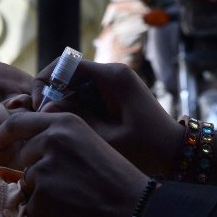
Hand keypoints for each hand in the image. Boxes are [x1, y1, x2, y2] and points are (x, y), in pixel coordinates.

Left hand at [0, 108, 148, 216]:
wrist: (134, 207)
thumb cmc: (117, 176)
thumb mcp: (89, 141)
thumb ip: (58, 137)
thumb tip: (27, 146)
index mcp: (64, 121)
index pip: (18, 122)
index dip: (1, 133)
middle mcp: (50, 139)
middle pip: (25, 157)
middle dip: (39, 171)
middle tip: (70, 183)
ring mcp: (43, 168)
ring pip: (28, 183)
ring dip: (44, 193)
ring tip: (75, 197)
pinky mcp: (41, 196)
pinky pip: (33, 206)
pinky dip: (47, 213)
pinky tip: (71, 211)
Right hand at [24, 60, 185, 177]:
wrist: (176, 151)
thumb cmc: (147, 148)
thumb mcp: (108, 137)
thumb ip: (76, 120)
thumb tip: (44, 110)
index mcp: (113, 76)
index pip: (66, 64)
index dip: (46, 82)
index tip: (40, 107)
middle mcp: (113, 72)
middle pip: (68, 73)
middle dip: (52, 94)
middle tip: (43, 121)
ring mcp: (115, 81)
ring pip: (75, 84)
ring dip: (63, 102)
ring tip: (56, 127)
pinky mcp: (115, 93)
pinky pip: (86, 93)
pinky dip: (76, 107)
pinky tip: (72, 127)